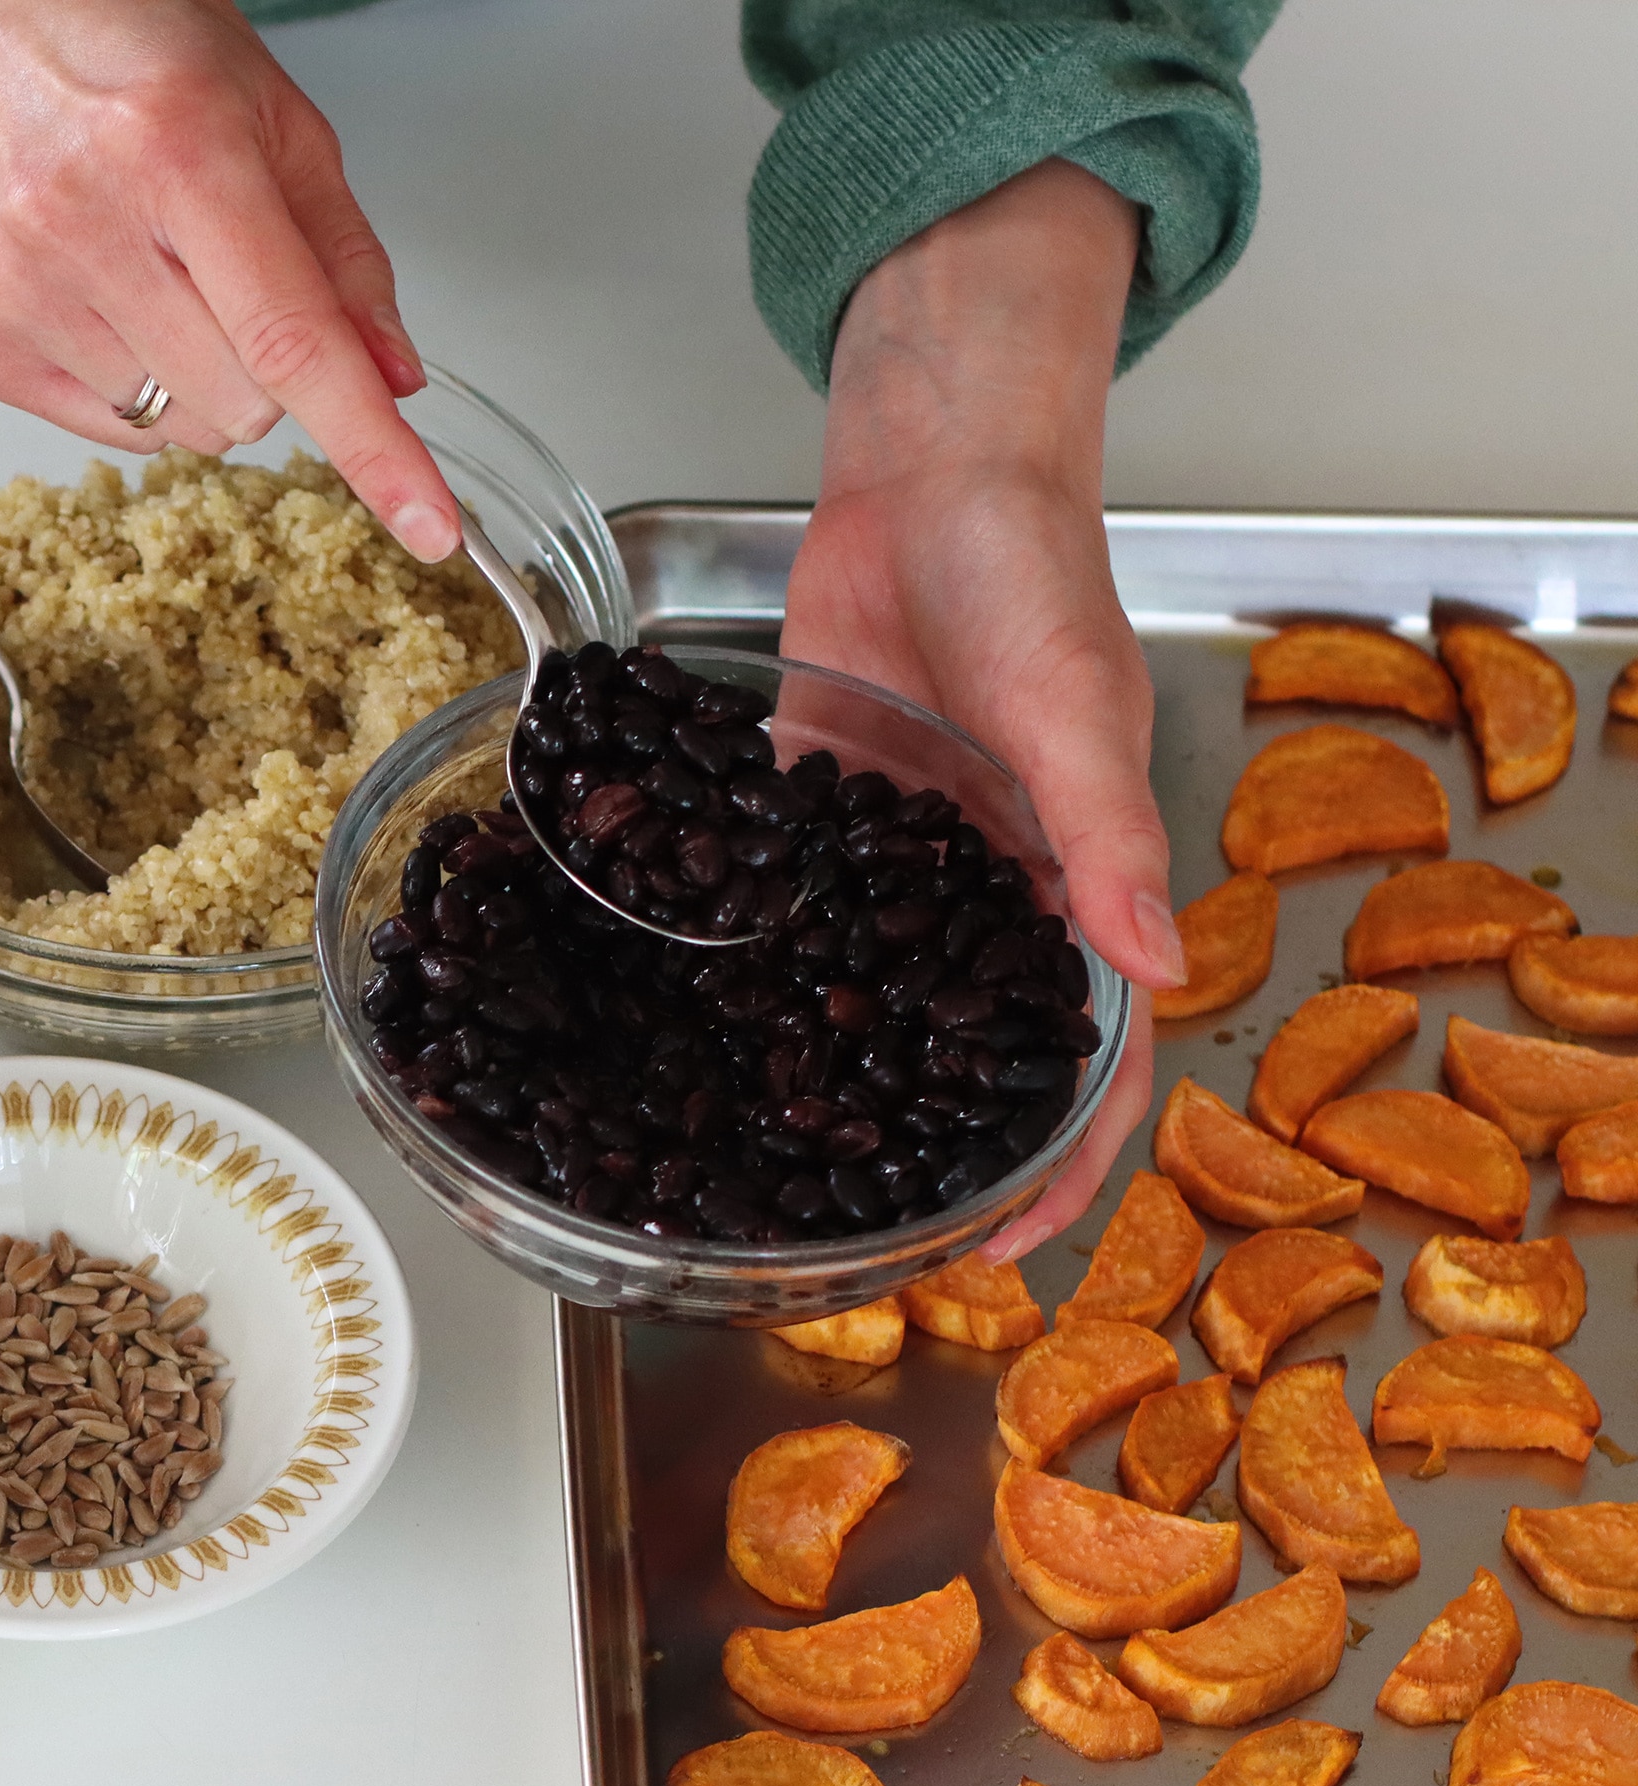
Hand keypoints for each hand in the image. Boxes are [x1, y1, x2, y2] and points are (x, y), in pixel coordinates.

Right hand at [0, 0, 458, 559]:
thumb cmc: (125, 47)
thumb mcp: (269, 115)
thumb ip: (343, 252)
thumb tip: (394, 377)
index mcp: (178, 148)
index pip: (295, 340)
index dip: (375, 446)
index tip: (432, 528)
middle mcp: (86, 222)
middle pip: (247, 405)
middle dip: (265, 364)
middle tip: (222, 270)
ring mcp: (21, 288)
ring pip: (183, 429)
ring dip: (196, 375)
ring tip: (150, 269)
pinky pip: (112, 432)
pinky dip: (133, 384)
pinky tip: (102, 296)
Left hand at [778, 162, 1189, 1260]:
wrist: (928, 473)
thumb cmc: (1032, 575)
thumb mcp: (1072, 712)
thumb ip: (1103, 840)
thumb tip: (1158, 974)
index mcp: (1069, 885)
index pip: (1084, 1060)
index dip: (1055, 1163)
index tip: (1000, 1248)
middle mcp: (979, 892)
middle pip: (963, 1055)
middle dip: (928, 1152)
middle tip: (865, 1244)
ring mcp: (891, 864)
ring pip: (864, 998)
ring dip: (829, 1080)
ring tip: (768, 1170)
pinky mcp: (810, 818)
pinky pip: (783, 913)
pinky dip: (751, 970)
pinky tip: (692, 1029)